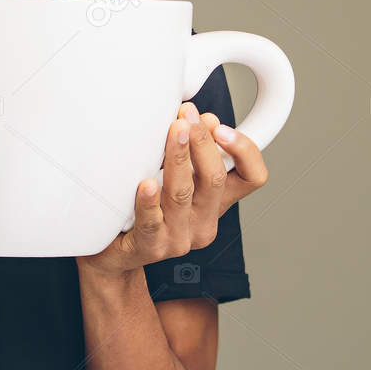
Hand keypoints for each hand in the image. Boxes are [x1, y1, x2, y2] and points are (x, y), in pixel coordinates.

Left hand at [77, 101, 269, 280]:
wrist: (117, 253)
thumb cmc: (145, 209)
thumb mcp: (175, 177)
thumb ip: (191, 152)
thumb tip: (203, 119)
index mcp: (217, 201)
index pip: (253, 177)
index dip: (245, 150)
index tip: (221, 127)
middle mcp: (204, 221)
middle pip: (215, 178)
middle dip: (201, 141)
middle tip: (186, 115)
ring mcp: (179, 237)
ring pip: (183, 194)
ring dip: (178, 157)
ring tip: (172, 130)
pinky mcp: (151, 247)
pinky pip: (152, 222)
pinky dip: (149, 201)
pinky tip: (146, 184)